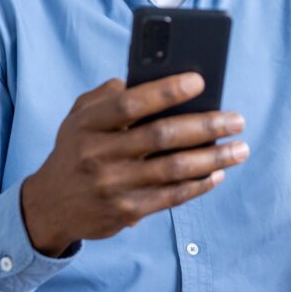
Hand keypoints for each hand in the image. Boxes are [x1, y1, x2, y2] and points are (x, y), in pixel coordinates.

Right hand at [21, 73, 248, 255]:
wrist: (50, 205)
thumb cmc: (76, 149)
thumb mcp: (79, 116)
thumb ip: (109, 95)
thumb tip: (153, 80)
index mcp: (88, 124)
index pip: (130, 103)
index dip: (166, 91)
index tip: (200, 81)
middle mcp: (98, 154)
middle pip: (161, 136)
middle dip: (206, 126)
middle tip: (237, 120)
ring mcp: (112, 186)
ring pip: (174, 169)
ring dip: (214, 158)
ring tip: (240, 149)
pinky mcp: (125, 211)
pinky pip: (171, 196)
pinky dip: (199, 184)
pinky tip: (218, 172)